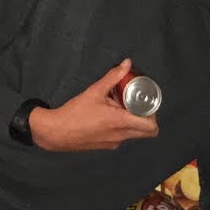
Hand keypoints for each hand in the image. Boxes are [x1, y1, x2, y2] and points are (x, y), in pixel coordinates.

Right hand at [30, 59, 159, 150]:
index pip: (151, 127)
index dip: (153, 114)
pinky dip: (121, 127)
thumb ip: (113, 77)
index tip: (145, 102)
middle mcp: (121, 136)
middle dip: (146, 117)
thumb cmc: (75, 113)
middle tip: (137, 103)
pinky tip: (109, 115)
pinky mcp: (106, 146)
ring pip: (134, 133)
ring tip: (120, 107)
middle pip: (146, 132)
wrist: (55, 133)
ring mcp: (114, 143)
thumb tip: (127, 64)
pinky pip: (121, 136)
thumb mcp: (95, 91)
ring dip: (132, 121)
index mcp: (121, 123)